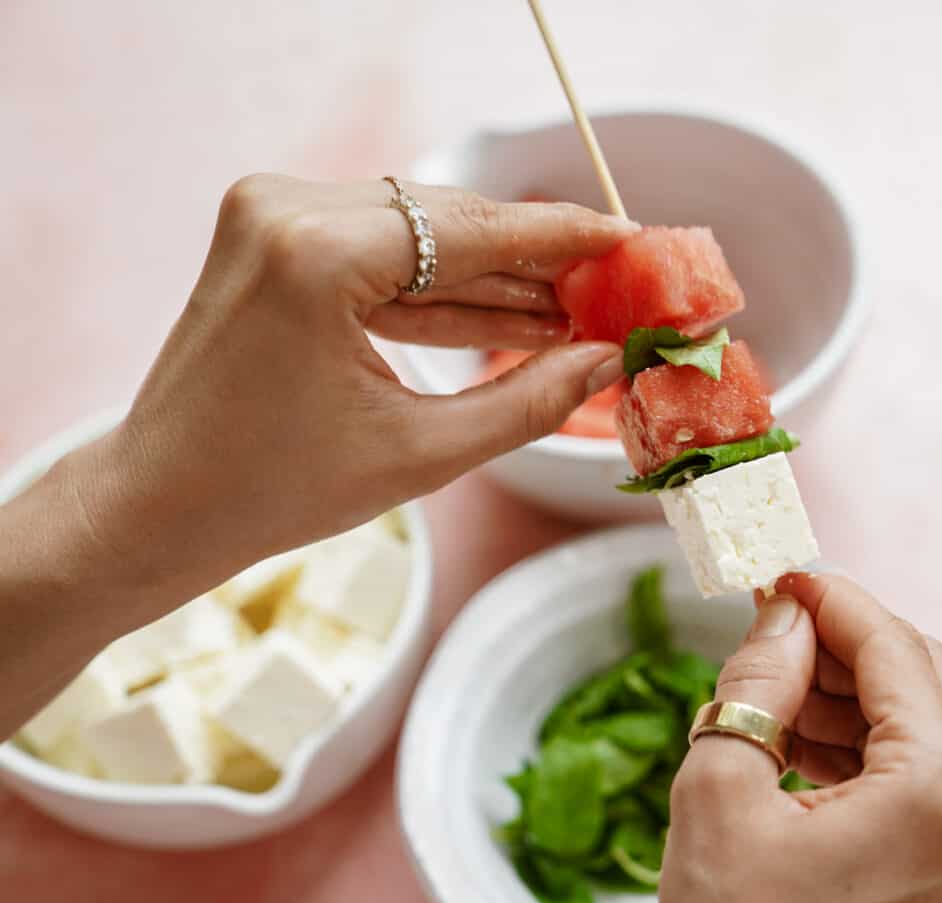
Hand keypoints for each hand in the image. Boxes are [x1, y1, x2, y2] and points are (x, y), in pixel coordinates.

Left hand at [0, 175, 633, 737]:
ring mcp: (270, 214)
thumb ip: (531, 401)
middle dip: (535, 262)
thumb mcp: (423, 453)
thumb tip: (611, 361)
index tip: (632, 237)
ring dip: (494, 278)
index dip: (564, 237)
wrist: (159, 504)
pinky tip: (511, 315)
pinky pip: (382, 252)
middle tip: (614, 288)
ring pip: (420, 235)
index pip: (472, 230)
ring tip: (575, 313)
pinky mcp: (270, 234)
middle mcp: (285, 209)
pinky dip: (440, 289)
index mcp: (315, 254)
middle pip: (449, 223)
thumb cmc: (275, 491)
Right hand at [660, 574, 941, 902]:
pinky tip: (790, 735)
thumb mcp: (721, 798)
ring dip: (842, 688)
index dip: (830, 598)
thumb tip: (780, 615)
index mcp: (941, 789)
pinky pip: (912, 766)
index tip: (776, 569)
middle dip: (837, 640)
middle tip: (763, 622)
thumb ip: (755, 686)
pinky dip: (854, 738)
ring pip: (914, 716)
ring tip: (763, 684)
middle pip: (915, 674)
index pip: (893, 647)